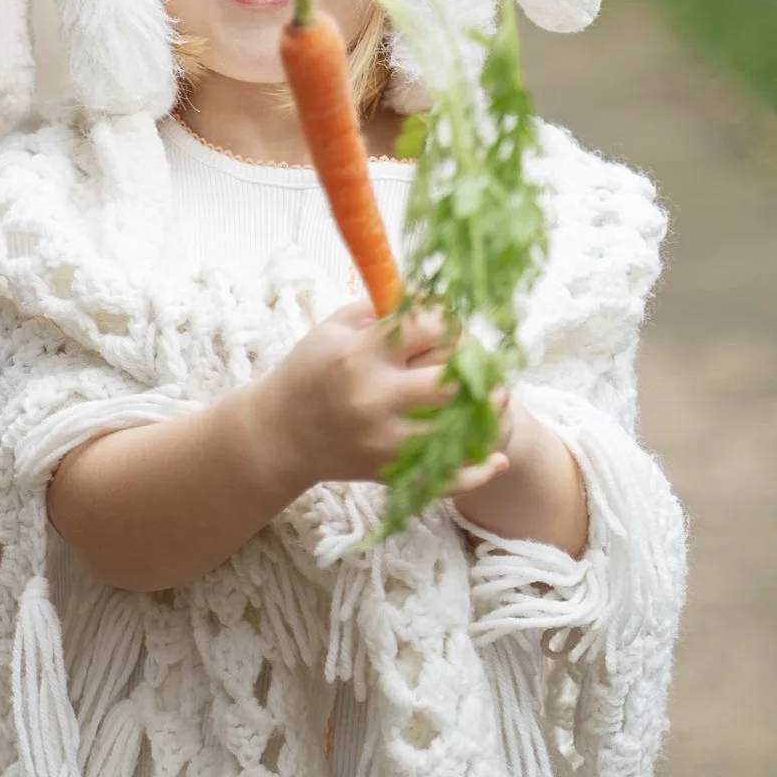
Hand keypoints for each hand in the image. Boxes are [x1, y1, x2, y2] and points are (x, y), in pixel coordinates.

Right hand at [252, 300, 510, 494]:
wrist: (277, 434)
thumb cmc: (308, 371)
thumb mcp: (333, 328)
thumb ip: (379, 309)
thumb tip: (429, 296)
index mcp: (360, 355)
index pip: (426, 329)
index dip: (449, 320)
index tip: (451, 322)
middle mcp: (374, 398)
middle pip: (449, 382)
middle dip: (476, 367)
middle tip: (484, 362)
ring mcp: (383, 440)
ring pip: (455, 431)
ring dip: (485, 415)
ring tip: (498, 400)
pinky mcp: (388, 471)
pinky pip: (442, 480)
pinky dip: (475, 473)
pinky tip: (495, 459)